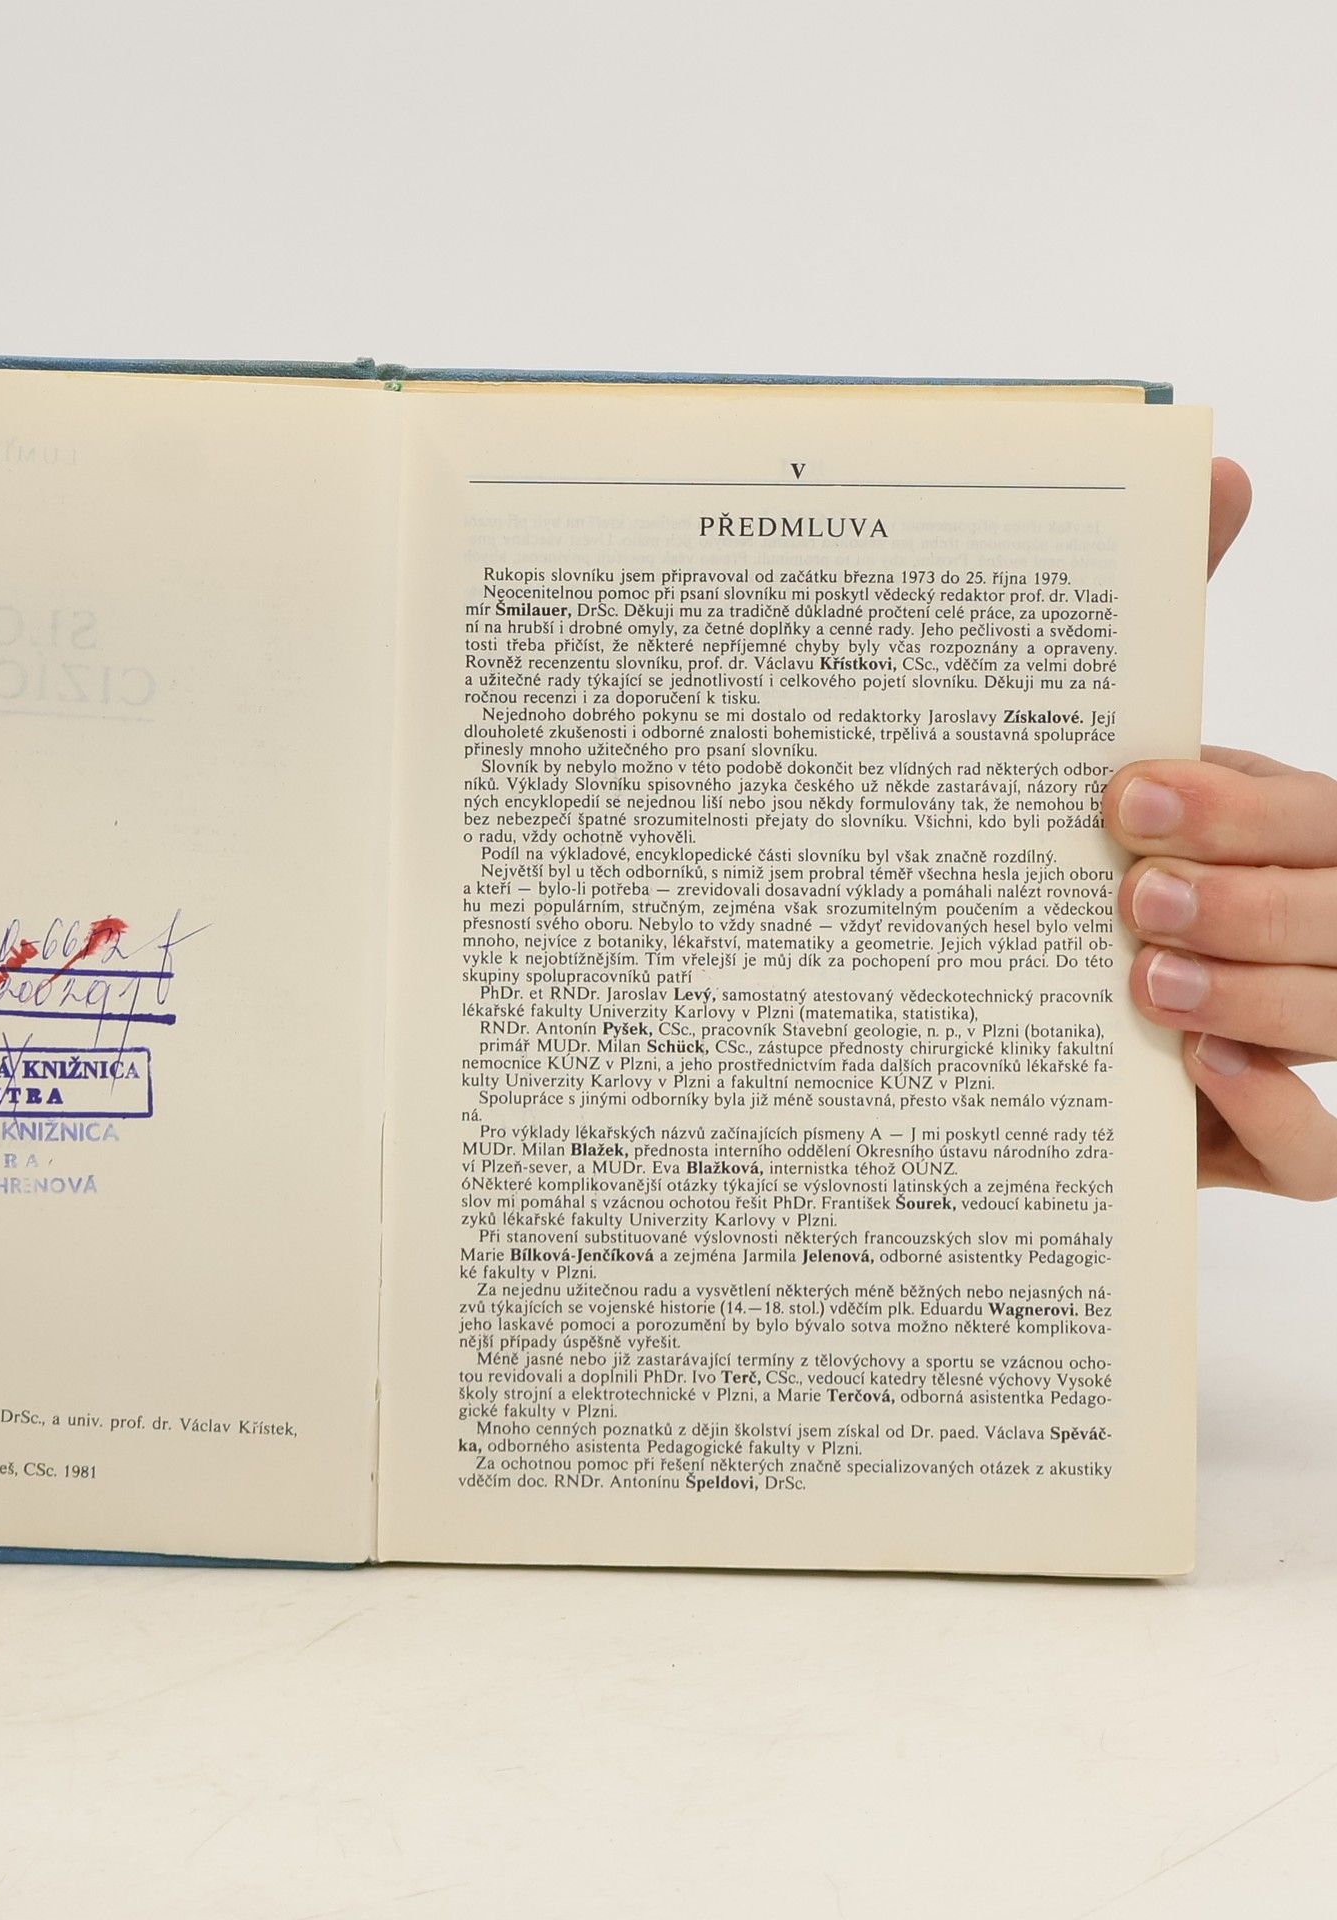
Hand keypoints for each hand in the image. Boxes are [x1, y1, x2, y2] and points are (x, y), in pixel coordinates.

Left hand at [1106, 457, 1336, 1197]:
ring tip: (1143, 980)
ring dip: (1257, 994)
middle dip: (1250, 899)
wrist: (1007, 1018)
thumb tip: (1215, 462)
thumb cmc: (1084, 863)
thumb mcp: (1116, 761)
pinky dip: (1281, 1118)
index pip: (1325, 816)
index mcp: (1294, 833)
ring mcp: (1302, 1038)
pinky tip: (1204, 1071)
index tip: (1124, 793)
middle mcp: (1317, 930)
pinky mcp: (1263, 1143)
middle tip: (1127, 891)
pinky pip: (1322, 1157)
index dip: (1246, 807)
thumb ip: (1167, 618)